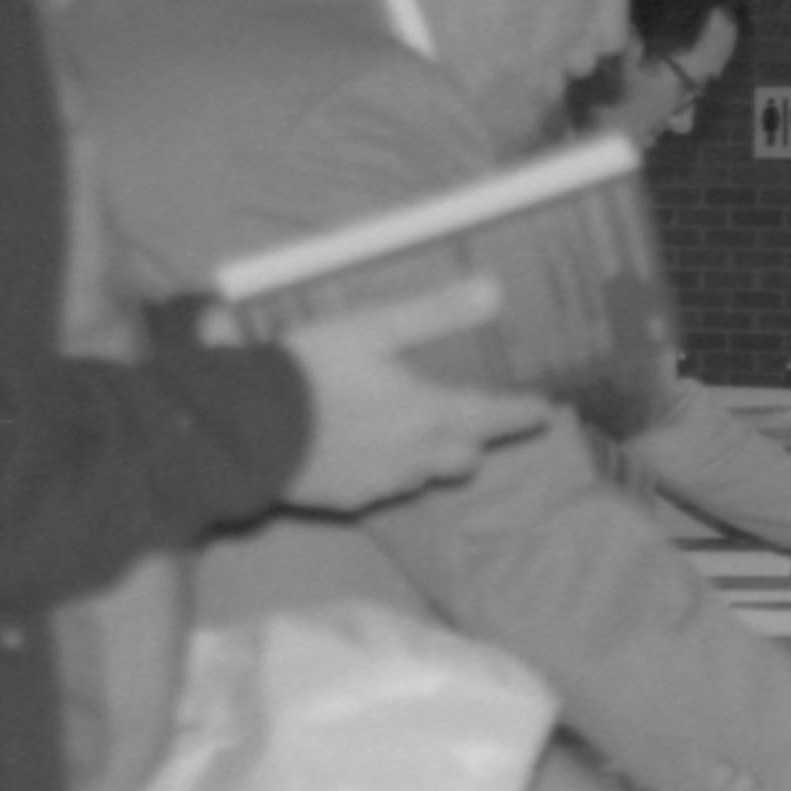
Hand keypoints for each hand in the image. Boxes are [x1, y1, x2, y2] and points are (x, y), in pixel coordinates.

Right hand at [277, 276, 551, 511]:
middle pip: (464, 457)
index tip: (544, 411)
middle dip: (473, 440)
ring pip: (424, 477)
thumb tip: (495, 291)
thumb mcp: (373, 327)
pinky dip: (386, 471)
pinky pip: (381, 489)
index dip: (521, 413)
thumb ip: (433, 313)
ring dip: (430, 457)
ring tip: (417, 434)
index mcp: (429, 415)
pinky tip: (366, 454)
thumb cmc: (313, 371)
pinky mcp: (345, 499)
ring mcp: (379, 484)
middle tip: (475, 421)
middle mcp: (414, 457)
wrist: (246, 430)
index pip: (493, 418)